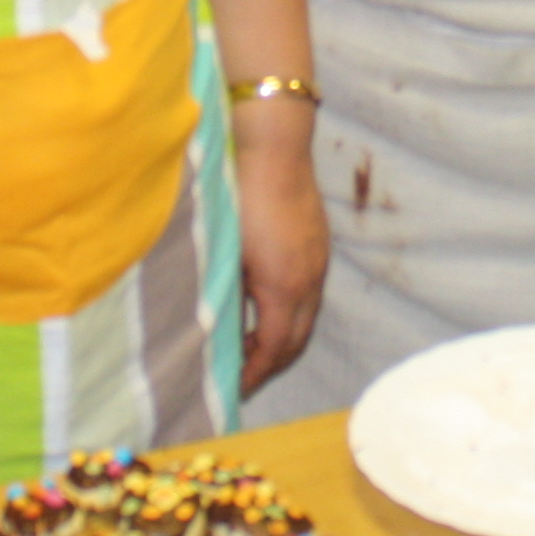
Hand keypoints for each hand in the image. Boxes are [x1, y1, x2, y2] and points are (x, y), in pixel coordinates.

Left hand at [231, 111, 328, 395]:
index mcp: (283, 288)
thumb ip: (224, 294)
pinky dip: (291, 311)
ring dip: (283, 337)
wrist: (275, 149)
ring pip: (307, 317)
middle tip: (244, 374)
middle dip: (272, 363)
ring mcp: (318, 262)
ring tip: (252, 342)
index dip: (253, 372)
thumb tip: (215, 329)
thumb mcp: (225, 253)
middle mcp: (309, 281)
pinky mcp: (319, 245)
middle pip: (297, 340)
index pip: (273, 349)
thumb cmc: (239, 198)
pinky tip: (268, 304)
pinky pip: (310, 293)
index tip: (234, 386)